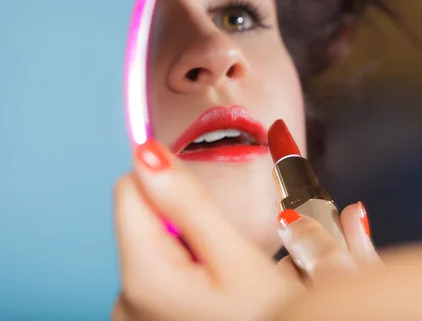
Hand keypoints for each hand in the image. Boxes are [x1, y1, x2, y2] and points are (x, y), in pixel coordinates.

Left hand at [112, 139, 378, 320]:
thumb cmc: (263, 319)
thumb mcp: (237, 258)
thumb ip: (189, 203)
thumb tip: (147, 152)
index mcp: (142, 277)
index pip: (129, 189)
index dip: (172, 183)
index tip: (209, 206)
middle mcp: (124, 299)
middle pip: (144, 221)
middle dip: (185, 222)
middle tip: (227, 253)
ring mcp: (133, 313)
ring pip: (156, 247)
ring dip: (189, 249)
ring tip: (225, 279)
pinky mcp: (147, 319)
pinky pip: (160, 275)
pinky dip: (187, 273)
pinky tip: (214, 295)